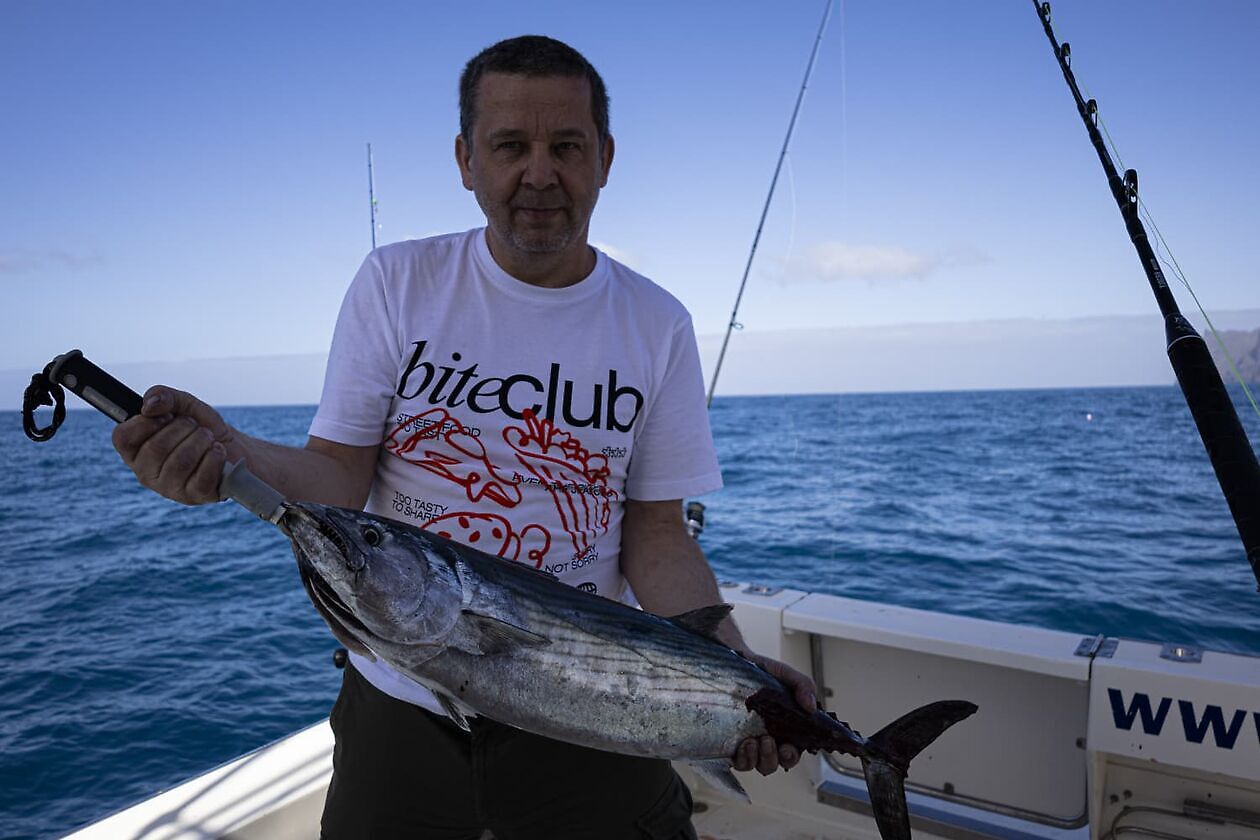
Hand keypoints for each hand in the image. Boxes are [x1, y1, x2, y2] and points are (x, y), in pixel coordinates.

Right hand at [112, 385, 237, 504]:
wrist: (234, 448)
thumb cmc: (202, 428)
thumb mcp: (184, 405)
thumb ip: (164, 396)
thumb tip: (149, 405)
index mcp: (136, 451)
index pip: (123, 437)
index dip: (146, 422)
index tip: (166, 416)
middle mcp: (147, 473)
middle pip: (156, 448)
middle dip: (183, 428)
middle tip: (195, 426)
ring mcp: (170, 488)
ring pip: (181, 462)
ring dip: (201, 440)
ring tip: (208, 437)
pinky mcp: (195, 496)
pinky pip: (202, 476)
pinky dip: (214, 457)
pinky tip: (218, 451)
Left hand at [733, 651, 817, 774]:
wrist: (731, 663)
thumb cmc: (760, 671)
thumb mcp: (785, 674)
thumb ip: (803, 685)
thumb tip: (811, 706)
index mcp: (784, 728)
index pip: (792, 752)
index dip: (791, 755)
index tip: (787, 747)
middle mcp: (767, 738)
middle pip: (775, 763)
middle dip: (774, 758)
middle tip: (769, 741)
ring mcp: (749, 742)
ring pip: (758, 765)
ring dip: (759, 758)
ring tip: (753, 740)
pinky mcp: (731, 743)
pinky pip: (739, 762)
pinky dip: (743, 759)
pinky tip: (743, 744)